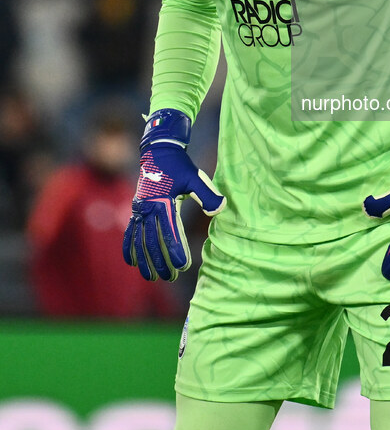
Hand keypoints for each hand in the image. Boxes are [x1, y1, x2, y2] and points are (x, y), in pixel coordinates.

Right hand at [122, 109, 225, 280]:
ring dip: (145, 260)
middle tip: (171, 277)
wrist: (158, 151)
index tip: (183, 266)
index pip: (171, 231)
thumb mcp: (196, 177)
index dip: (176, 250)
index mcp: (164, 201)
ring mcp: (140, 209)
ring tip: (152, 278)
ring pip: (140, 240)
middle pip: (153, 240)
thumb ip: (207, 194)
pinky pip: (130, 232)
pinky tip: (131, 263)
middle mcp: (149, 207)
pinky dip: (129, 248)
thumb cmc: (180, 166)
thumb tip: (220, 208)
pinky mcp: (136, 209)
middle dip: (161, 261)